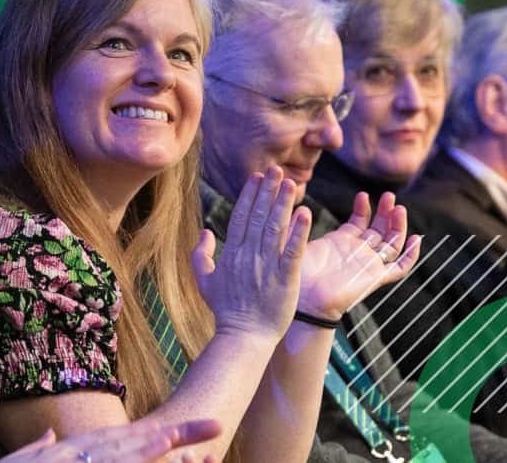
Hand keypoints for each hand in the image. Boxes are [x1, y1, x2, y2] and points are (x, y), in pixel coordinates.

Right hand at [0, 419, 222, 462]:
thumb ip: (37, 450)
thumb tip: (49, 438)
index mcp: (73, 453)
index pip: (125, 440)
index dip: (162, 436)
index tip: (195, 433)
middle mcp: (76, 456)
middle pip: (135, 443)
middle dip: (178, 437)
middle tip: (217, 427)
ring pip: (122, 458)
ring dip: (155, 451)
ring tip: (194, 444)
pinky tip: (148, 458)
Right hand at [197, 167, 308, 338]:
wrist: (243, 336)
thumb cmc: (225, 311)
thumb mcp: (205, 281)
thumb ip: (201, 255)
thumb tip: (205, 231)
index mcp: (231, 253)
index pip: (242, 216)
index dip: (250, 195)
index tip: (258, 177)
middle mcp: (248, 254)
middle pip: (259, 215)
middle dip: (268, 190)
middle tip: (276, 169)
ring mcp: (266, 265)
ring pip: (275, 227)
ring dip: (283, 203)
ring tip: (291, 182)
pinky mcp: (284, 278)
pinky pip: (292, 250)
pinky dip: (298, 231)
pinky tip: (304, 213)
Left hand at [296, 191, 421, 319]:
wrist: (305, 299)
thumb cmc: (297, 272)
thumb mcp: (299, 240)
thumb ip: (299, 223)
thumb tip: (294, 204)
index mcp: (341, 242)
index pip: (360, 220)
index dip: (363, 207)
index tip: (362, 195)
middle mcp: (357, 251)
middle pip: (380, 228)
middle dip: (385, 211)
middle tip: (388, 195)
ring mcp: (369, 264)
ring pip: (392, 242)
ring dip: (398, 225)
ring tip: (398, 208)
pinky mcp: (377, 278)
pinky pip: (400, 268)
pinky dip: (411, 255)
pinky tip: (416, 238)